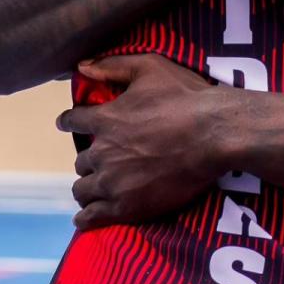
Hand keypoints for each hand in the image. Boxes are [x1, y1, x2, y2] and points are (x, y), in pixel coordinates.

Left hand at [59, 55, 226, 228]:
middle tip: (105, 158)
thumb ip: (113, 66)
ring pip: (83, 189)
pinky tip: (86, 217)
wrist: (214, 134)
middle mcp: (102, 152)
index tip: (69, 123)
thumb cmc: (185, 97)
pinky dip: (86, 217)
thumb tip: (82, 67)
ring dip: (88, 186)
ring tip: (96, 187)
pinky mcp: (127, 207)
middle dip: (90, 158)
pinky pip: (92, 217)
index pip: (73, 121)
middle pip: (81, 161)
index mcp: (105, 119)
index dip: (70, 121)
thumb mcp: (150, 67)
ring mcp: (113, 182)